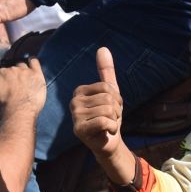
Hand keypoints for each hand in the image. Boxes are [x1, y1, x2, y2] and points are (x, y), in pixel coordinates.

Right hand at [0, 58, 44, 117]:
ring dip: (23, 70)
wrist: (18, 112)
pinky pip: (34, 62)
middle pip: (13, 68)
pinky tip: (32, 62)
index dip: (4, 79)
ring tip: (24, 77)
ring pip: (23, 65)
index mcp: (1, 73)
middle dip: (14, 75)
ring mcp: (26, 71)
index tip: (6, 86)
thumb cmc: (3, 106)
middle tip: (15, 85)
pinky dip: (32, 61)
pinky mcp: (36, 75)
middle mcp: (13, 69)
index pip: (3, 72)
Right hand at [72, 47, 136, 186]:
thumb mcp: (111, 93)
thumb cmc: (109, 117)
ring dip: (114, 120)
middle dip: (116, 111)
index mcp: (79, 91)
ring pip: (108, 110)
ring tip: (107, 125)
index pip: (107, 87)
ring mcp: (75, 116)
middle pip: (108, 99)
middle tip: (110, 119)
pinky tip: (106, 132)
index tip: (111, 108)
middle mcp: (74, 102)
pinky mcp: (78, 129)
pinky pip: (105, 121)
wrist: (108, 143)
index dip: (117, 99)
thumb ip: (106, 71)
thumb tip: (103, 48)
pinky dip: (111, 128)